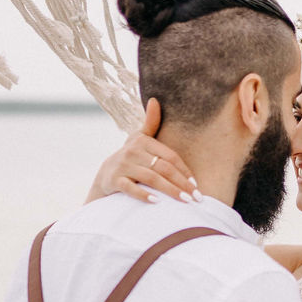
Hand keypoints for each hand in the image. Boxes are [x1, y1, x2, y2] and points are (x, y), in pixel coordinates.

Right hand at [85, 98, 199, 205]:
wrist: (106, 175)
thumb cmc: (131, 157)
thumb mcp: (139, 139)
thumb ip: (151, 123)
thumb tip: (155, 100)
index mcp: (143, 141)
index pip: (170, 156)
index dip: (184, 170)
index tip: (195, 185)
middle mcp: (132, 151)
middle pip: (163, 167)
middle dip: (181, 183)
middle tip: (195, 198)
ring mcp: (123, 166)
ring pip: (151, 178)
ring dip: (170, 190)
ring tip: (185, 201)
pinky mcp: (115, 180)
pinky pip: (131, 188)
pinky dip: (144, 194)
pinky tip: (158, 201)